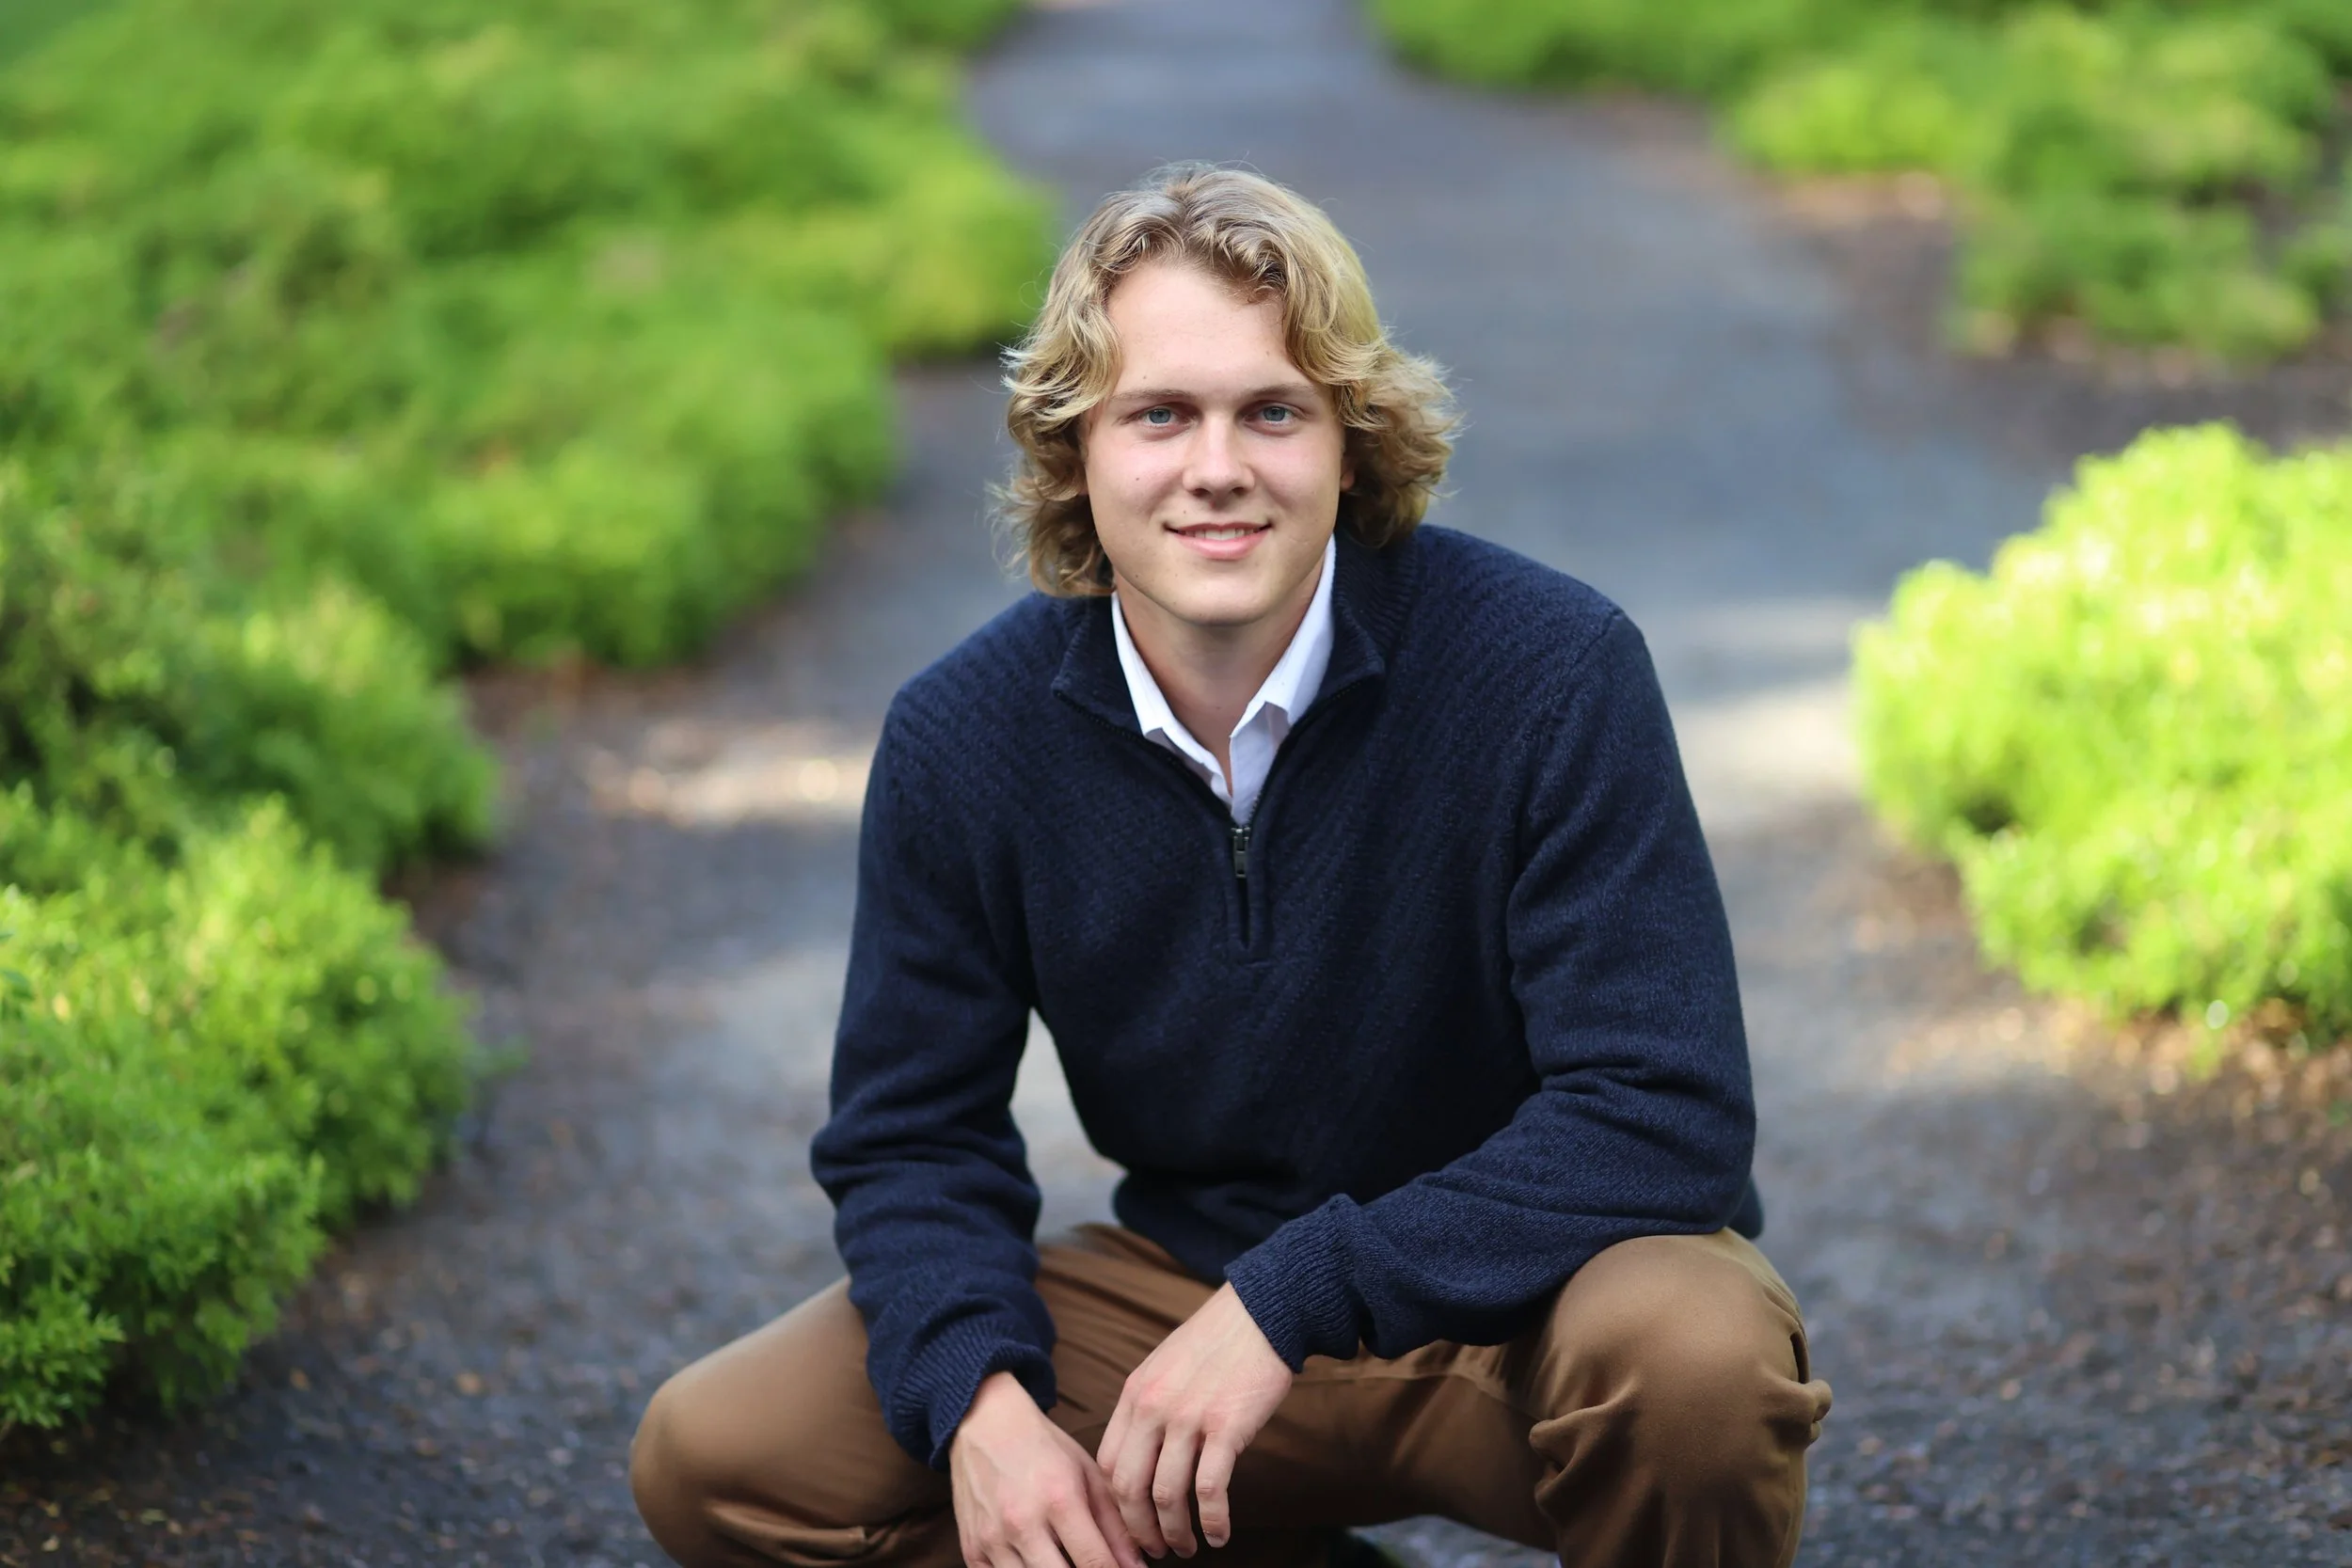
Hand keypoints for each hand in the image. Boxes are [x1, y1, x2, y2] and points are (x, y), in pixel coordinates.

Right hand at [951, 1372, 1145, 1567]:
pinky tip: (1035, 1561)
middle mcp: (1022, 1523)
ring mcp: (992, 1540)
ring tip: (1064, 1561)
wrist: (984, 1425)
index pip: (1095, 1563)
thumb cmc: (1042, 1448)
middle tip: (1093, 1566)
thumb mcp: (1087, 1475)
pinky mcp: (971, 1550)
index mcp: (1059, 1499)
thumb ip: (1114, 1525)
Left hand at [1096, 1284, 1293, 1557]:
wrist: (1261, 1313)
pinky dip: (1213, 1520)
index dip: (1116, 1503)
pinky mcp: (1225, 1427)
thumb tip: (1143, 1456)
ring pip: (1167, 1495)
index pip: (1107, 1463)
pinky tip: (1219, 1533)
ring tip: (1187, 1547)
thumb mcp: (1163, 1366)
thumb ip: (1147, 1406)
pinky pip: (1209, 1489)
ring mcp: (1188, 1418)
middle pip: (1129, 1487)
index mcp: (1134, 1394)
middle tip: (1154, 1550)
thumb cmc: (1217, 1342)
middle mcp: (1153, 1408)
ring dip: (1175, 1533)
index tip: (1131, 1523)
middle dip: (1139, 1529)